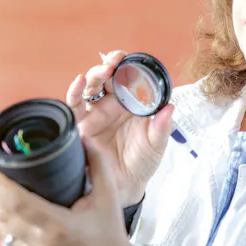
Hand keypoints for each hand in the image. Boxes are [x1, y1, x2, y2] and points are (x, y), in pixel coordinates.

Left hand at [0, 136, 144, 245]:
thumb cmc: (111, 234)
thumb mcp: (109, 196)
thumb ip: (98, 164)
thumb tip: (83, 138)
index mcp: (58, 226)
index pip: (17, 202)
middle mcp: (41, 245)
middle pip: (2, 215)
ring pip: (1, 232)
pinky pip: (8, 244)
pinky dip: (2, 227)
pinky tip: (1, 213)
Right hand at [68, 50, 173, 207]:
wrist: (124, 187)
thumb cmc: (141, 163)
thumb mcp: (156, 145)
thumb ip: (162, 127)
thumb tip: (171, 107)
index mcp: (132, 105)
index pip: (129, 78)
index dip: (129, 65)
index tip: (132, 58)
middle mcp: (112, 105)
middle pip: (108, 77)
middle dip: (111, 63)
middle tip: (116, 60)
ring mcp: (95, 114)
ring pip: (91, 86)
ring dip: (96, 73)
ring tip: (105, 69)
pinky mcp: (81, 125)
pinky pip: (74, 105)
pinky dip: (75, 90)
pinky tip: (80, 81)